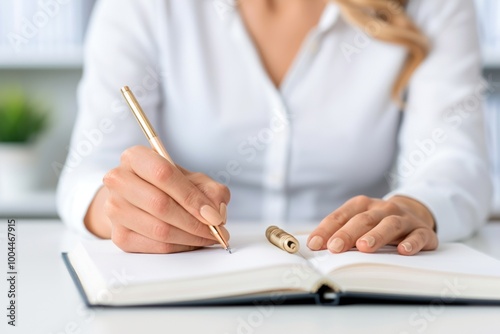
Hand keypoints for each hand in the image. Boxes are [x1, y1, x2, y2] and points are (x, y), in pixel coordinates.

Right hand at [94, 146, 229, 252]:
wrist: (140, 200)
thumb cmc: (169, 186)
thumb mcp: (193, 179)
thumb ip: (210, 190)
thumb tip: (217, 212)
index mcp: (135, 157)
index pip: (163, 174)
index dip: (192, 197)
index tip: (214, 215)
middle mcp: (118, 180)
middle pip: (160, 204)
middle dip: (194, 222)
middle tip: (216, 230)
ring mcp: (114, 209)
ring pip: (158, 229)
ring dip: (190, 238)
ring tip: (208, 237)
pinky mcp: (118, 235)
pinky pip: (154, 246)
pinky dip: (179, 247)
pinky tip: (192, 242)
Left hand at [307, 195, 437, 255]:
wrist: (414, 213)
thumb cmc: (378, 222)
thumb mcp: (358, 222)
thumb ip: (338, 232)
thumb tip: (314, 245)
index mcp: (362, 205)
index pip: (341, 216)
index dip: (327, 230)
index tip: (315, 244)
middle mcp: (382, 209)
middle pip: (364, 219)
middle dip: (348, 233)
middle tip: (335, 247)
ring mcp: (403, 219)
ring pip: (390, 224)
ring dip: (376, 235)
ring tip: (364, 247)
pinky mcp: (422, 231)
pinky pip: (419, 235)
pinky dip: (411, 242)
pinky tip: (403, 250)